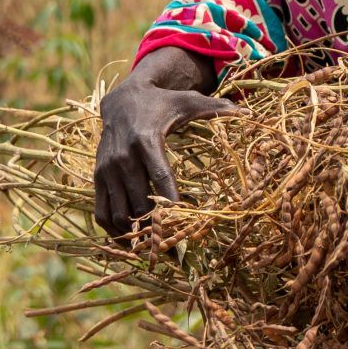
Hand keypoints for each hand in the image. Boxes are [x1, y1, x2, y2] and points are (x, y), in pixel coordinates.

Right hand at [94, 53, 233, 238]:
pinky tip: (131, 241)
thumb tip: (249, 113)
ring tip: (155, 248)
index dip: (173, 203)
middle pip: (141, 202)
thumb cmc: (160, 104)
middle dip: (157, 227)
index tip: (187, 223)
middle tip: (176, 246)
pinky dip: (113, 231)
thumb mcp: (187, 101)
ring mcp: (107, 170)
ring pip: (120, 213)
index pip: (161, 177)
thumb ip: (215, 108)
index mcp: (147, 141)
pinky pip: (101, 212)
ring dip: (135, 234)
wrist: (120, 100)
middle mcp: (124, 158)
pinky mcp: (97, 178)